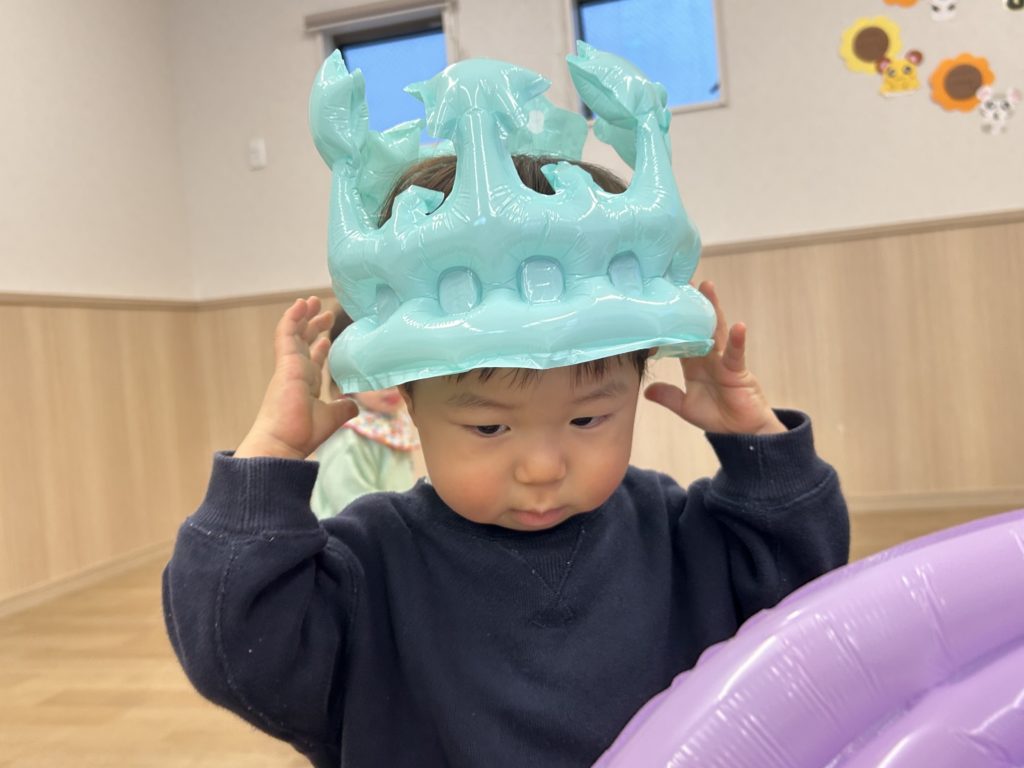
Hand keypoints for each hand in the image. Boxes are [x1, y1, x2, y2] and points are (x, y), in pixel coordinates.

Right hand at [236, 297, 358, 458]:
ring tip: (313, 301)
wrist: (283, 442)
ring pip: (295, 334)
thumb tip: (354, 404)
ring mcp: (289, 366)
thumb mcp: (331, 418)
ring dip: (304, 316)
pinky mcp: (285, 362)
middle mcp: (296, 373)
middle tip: (326, 312)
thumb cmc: (302, 433)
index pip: (312, 362)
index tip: (327, 338)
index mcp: (305, 385)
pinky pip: (286, 333)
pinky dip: (293, 317)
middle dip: (314, 327)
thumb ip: (341, 408)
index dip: (320, 348)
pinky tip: (300, 303)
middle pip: (304, 343)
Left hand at [644, 281, 785, 435]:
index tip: (660, 301)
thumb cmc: (718, 416)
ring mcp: (724, 361)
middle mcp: (709, 357)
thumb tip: (646, 390)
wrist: (742, 434)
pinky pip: (736, 354)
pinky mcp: (739, 372)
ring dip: (713, 309)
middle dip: (691, 304)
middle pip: (698, 326)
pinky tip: (738, 326)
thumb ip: (668, 396)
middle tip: (681, 279)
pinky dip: (737, 341)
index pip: (680, 337)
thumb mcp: (686, 407)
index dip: (671, 321)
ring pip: (716, 331)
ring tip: (707, 287)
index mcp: (694, 364)